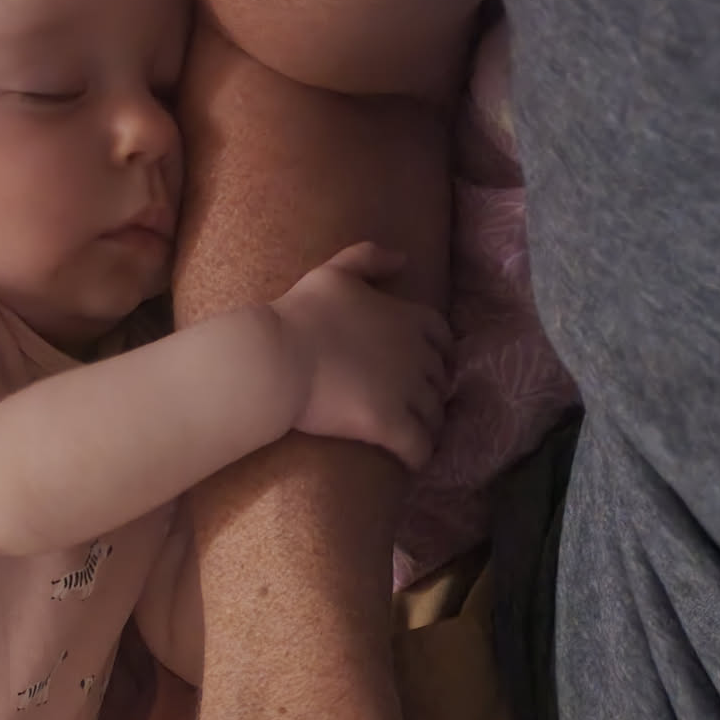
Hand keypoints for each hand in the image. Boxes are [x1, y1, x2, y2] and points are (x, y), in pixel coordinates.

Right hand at [274, 242, 449, 469]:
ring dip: (429, 425)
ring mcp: (406, 392)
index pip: (442, 337)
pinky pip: (419, 447)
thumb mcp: (333, 271)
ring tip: (415, 435)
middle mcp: (416, 354)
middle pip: (439, 379)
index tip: (429, 364)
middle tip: (416, 404)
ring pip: (433, 415)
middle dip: (432, 391)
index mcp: (408, 318)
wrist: (277, 357)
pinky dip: (420, 455)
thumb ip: (369, 258)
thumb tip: (403, 258)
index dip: (439, 353)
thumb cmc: (299, 314)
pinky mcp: (389, 425)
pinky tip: (413, 461)